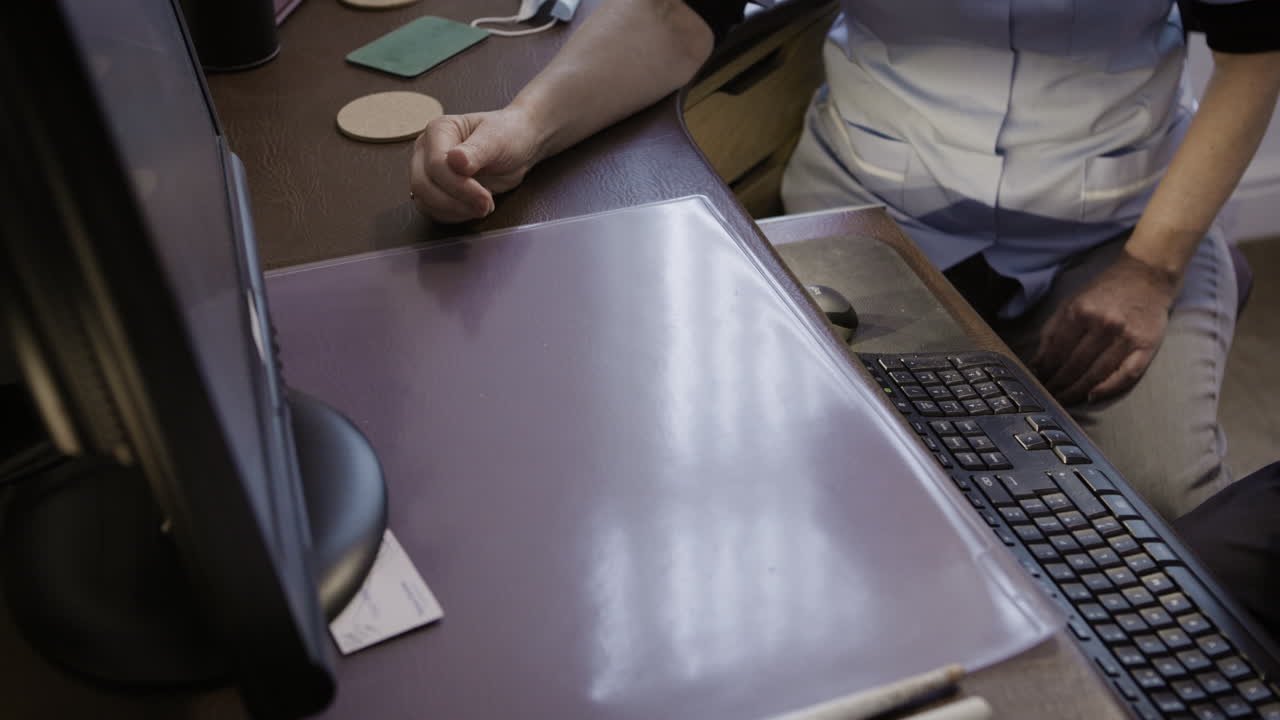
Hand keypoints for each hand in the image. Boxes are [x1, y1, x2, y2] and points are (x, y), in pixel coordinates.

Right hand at [408, 108, 544, 222]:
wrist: (518, 148)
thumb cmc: (507, 136)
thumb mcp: (497, 140)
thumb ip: (476, 150)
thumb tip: (454, 160)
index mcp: (438, 130)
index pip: (435, 164)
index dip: (458, 185)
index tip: (485, 196)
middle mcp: (426, 150)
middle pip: (423, 185)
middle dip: (454, 201)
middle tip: (485, 206)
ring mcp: (427, 171)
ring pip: (424, 201)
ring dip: (454, 211)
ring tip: (483, 207)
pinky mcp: (434, 190)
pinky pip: (433, 210)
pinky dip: (454, 215)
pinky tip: (474, 208)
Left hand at [1031, 250, 1178, 405]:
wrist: (1147, 275)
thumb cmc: (1105, 290)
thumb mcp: (1071, 302)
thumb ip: (1052, 331)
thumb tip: (1036, 363)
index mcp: (1080, 312)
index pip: (1057, 351)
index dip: (1046, 371)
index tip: (1037, 383)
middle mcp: (1104, 325)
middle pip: (1075, 365)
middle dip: (1059, 385)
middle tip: (1049, 397)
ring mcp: (1126, 337)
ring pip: (1097, 373)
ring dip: (1077, 391)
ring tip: (1065, 400)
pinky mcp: (1147, 346)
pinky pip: (1126, 374)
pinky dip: (1108, 388)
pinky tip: (1093, 396)